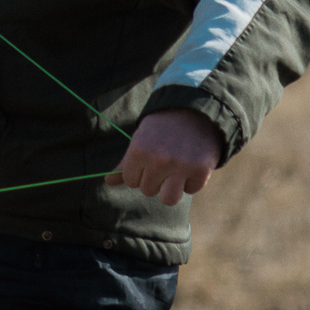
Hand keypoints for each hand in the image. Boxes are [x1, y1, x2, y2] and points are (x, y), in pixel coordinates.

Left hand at [105, 108, 221, 205]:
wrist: (192, 110)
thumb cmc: (161, 128)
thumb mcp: (139, 140)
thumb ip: (125, 164)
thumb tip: (107, 181)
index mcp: (138, 151)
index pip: (131, 181)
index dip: (139, 172)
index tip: (148, 159)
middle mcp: (158, 160)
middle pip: (148, 191)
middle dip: (156, 179)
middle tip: (164, 161)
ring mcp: (181, 166)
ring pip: (168, 199)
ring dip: (172, 188)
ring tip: (176, 171)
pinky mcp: (201, 170)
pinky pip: (191, 190)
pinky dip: (192, 180)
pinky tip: (192, 163)